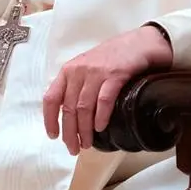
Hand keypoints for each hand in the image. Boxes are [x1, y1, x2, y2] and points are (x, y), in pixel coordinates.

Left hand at [43, 26, 172, 154]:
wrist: (141, 41)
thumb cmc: (115, 56)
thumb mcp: (88, 66)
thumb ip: (77, 85)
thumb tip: (69, 114)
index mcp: (70, 70)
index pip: (51, 97)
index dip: (50, 119)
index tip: (54, 136)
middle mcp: (80, 70)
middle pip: (69, 108)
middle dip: (70, 132)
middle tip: (74, 148)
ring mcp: (98, 72)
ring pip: (84, 107)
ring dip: (84, 129)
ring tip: (87, 143)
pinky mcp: (116, 74)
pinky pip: (104, 100)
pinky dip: (101, 117)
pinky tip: (101, 128)